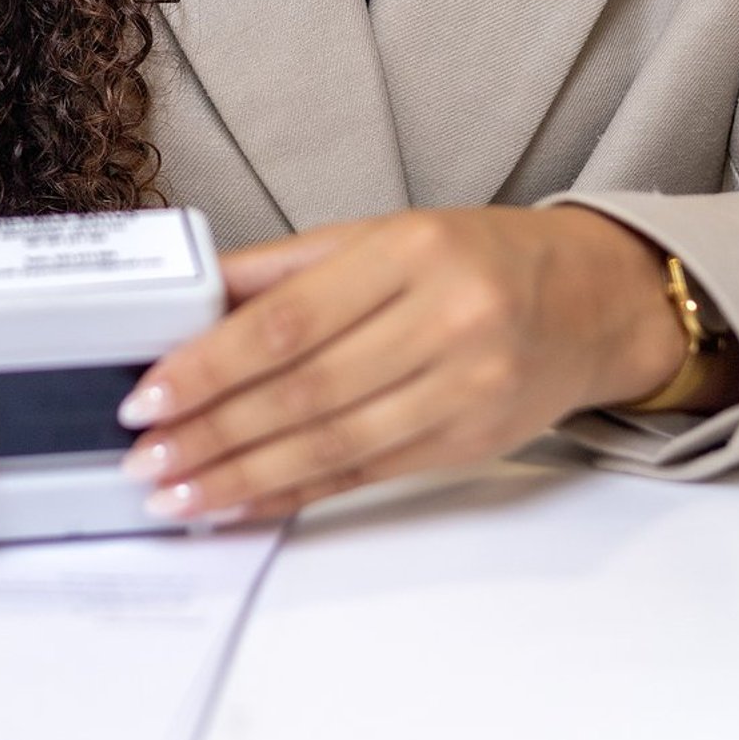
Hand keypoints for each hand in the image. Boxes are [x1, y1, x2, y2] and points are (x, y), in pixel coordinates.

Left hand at [117, 203, 704, 523]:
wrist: (593, 301)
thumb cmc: (477, 258)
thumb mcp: (383, 235)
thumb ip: (285, 269)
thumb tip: (189, 300)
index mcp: (411, 254)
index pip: (290, 320)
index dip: (212, 364)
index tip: (149, 394)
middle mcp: (445, 322)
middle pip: (306, 390)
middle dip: (214, 432)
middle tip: (146, 460)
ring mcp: (464, 390)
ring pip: (333, 444)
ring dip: (243, 478)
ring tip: (178, 495)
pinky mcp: (469, 445)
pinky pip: (363, 477)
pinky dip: (294, 495)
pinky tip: (242, 504)